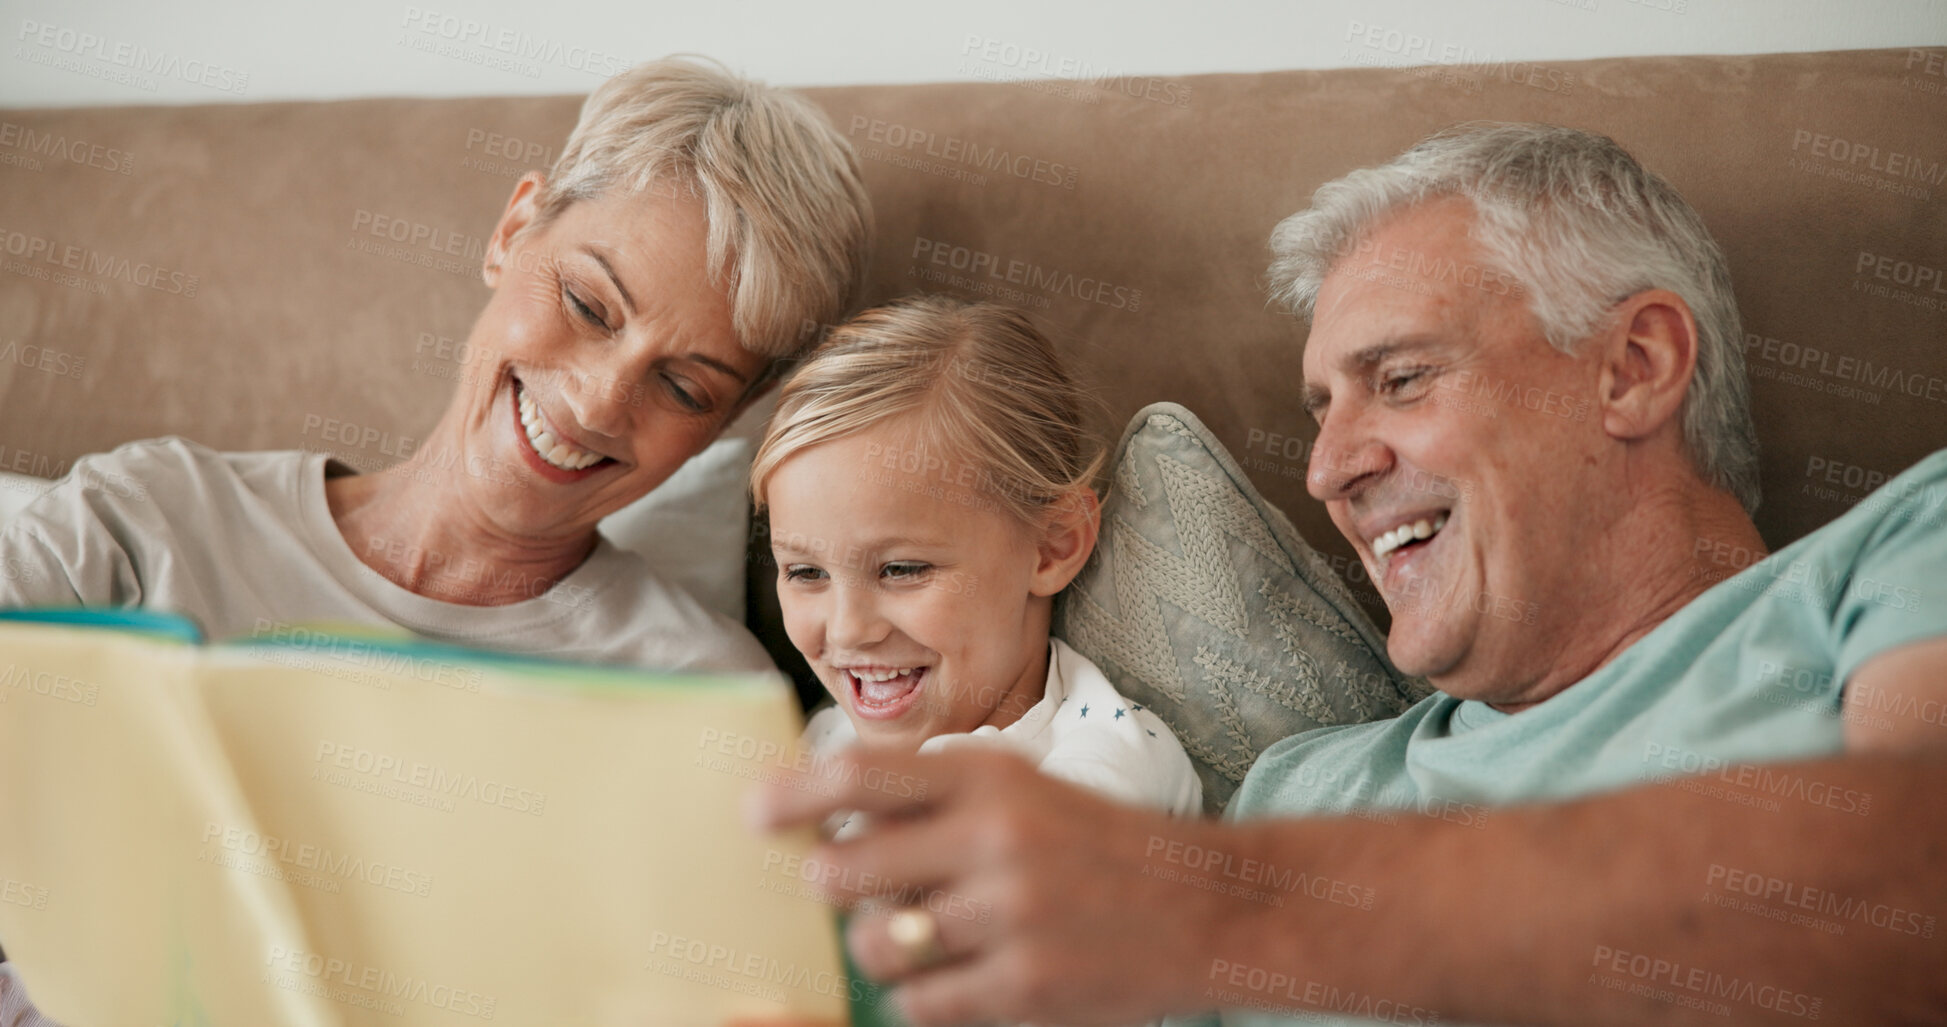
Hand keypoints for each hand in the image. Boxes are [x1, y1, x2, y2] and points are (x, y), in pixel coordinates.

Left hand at [746, 747, 1250, 1024]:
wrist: (1207, 906)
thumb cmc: (1096, 844)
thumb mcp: (1024, 790)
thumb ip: (935, 797)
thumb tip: (826, 816)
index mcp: (990, 777)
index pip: (863, 775)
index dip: (794, 793)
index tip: (753, 812)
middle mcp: (995, 839)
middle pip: (847, 869)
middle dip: (831, 885)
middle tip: (844, 887)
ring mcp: (1009, 917)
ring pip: (878, 945)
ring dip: (880, 946)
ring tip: (919, 935)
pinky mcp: (1023, 988)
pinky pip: (921, 1003)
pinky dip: (922, 995)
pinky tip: (955, 975)